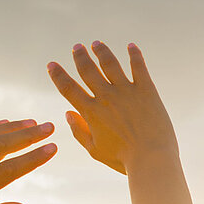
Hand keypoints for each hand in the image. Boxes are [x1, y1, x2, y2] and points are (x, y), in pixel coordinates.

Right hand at [47, 42, 177, 174]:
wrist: (152, 158)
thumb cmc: (123, 159)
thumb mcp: (95, 150)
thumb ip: (79, 131)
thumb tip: (68, 113)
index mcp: (91, 112)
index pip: (68, 88)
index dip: (58, 75)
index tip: (51, 64)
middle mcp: (106, 97)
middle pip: (88, 70)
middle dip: (80, 57)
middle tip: (77, 47)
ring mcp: (126, 91)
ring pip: (110, 64)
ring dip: (102, 52)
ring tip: (97, 44)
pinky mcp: (146, 90)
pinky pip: (138, 67)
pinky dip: (134, 55)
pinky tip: (131, 46)